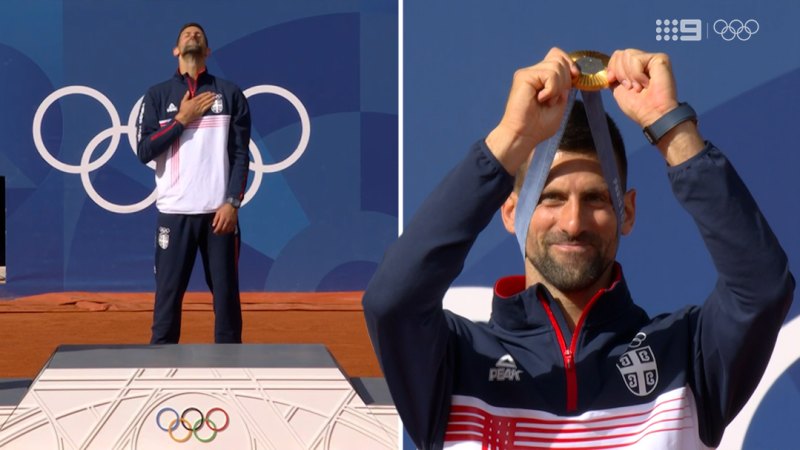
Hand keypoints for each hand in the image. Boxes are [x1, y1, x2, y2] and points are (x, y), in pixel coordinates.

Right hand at [174, 91, 215, 124]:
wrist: (184, 117)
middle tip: (214, 94)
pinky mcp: (201, 112)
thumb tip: (188, 91)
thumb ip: (186, 96)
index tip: (209, 92)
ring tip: (215, 97)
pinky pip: (206, 108)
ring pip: (206, 102)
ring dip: (211, 99)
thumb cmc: (183, 110)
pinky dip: (210, 105)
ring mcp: (200, 108)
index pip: (201, 96)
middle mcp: (197, 103)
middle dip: (210, 96)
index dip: (206, 94)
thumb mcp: (183, 101)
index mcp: (193, 100)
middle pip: (205, 99)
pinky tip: (213, 103)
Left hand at [212, 203, 237, 233]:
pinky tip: (226, 230)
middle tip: (217, 233)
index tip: (214, 232)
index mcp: (223, 218)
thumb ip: (215, 219)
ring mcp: (232, 222)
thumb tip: (213, 225)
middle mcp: (227, 221)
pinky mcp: (235, 222)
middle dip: (219, 232)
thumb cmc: (224, 208)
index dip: (216, 231)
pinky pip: (232, 229)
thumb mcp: (218, 212)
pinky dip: (229, 231)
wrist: (233, 205)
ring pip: (227, 230)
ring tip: (221, 232)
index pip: (219, 227)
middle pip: (223, 230)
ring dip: (224, 232)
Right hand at [486, 47, 578, 173]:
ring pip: (556, 66)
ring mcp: (528, 73)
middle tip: (554, 98)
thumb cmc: (539, 126)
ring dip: (558, 87)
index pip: (558, 56)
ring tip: (546, 102)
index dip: (570, 64)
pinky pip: (549, 74)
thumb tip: (572, 71)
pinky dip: (552, 89)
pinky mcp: (523, 76)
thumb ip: (566, 86)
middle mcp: (534, 73)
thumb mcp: (560, 103)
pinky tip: (541, 99)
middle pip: (560, 59)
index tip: (575, 78)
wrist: (523, 135)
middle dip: (566, 80)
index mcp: (542, 78)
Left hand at [606, 49, 678, 127]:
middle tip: (630, 87)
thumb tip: (604, 67)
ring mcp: (652, 59)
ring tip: (638, 87)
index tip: (612, 81)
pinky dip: (637, 74)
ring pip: (627, 54)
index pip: (617, 55)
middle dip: (620, 73)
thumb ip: (614, 75)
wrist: (651, 114)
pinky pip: (637, 59)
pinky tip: (646, 84)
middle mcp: (644, 62)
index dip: (611, 67)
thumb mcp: (618, 89)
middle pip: (621, 54)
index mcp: (634, 68)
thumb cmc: (638, 106)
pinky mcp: (660, 59)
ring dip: (629, 75)